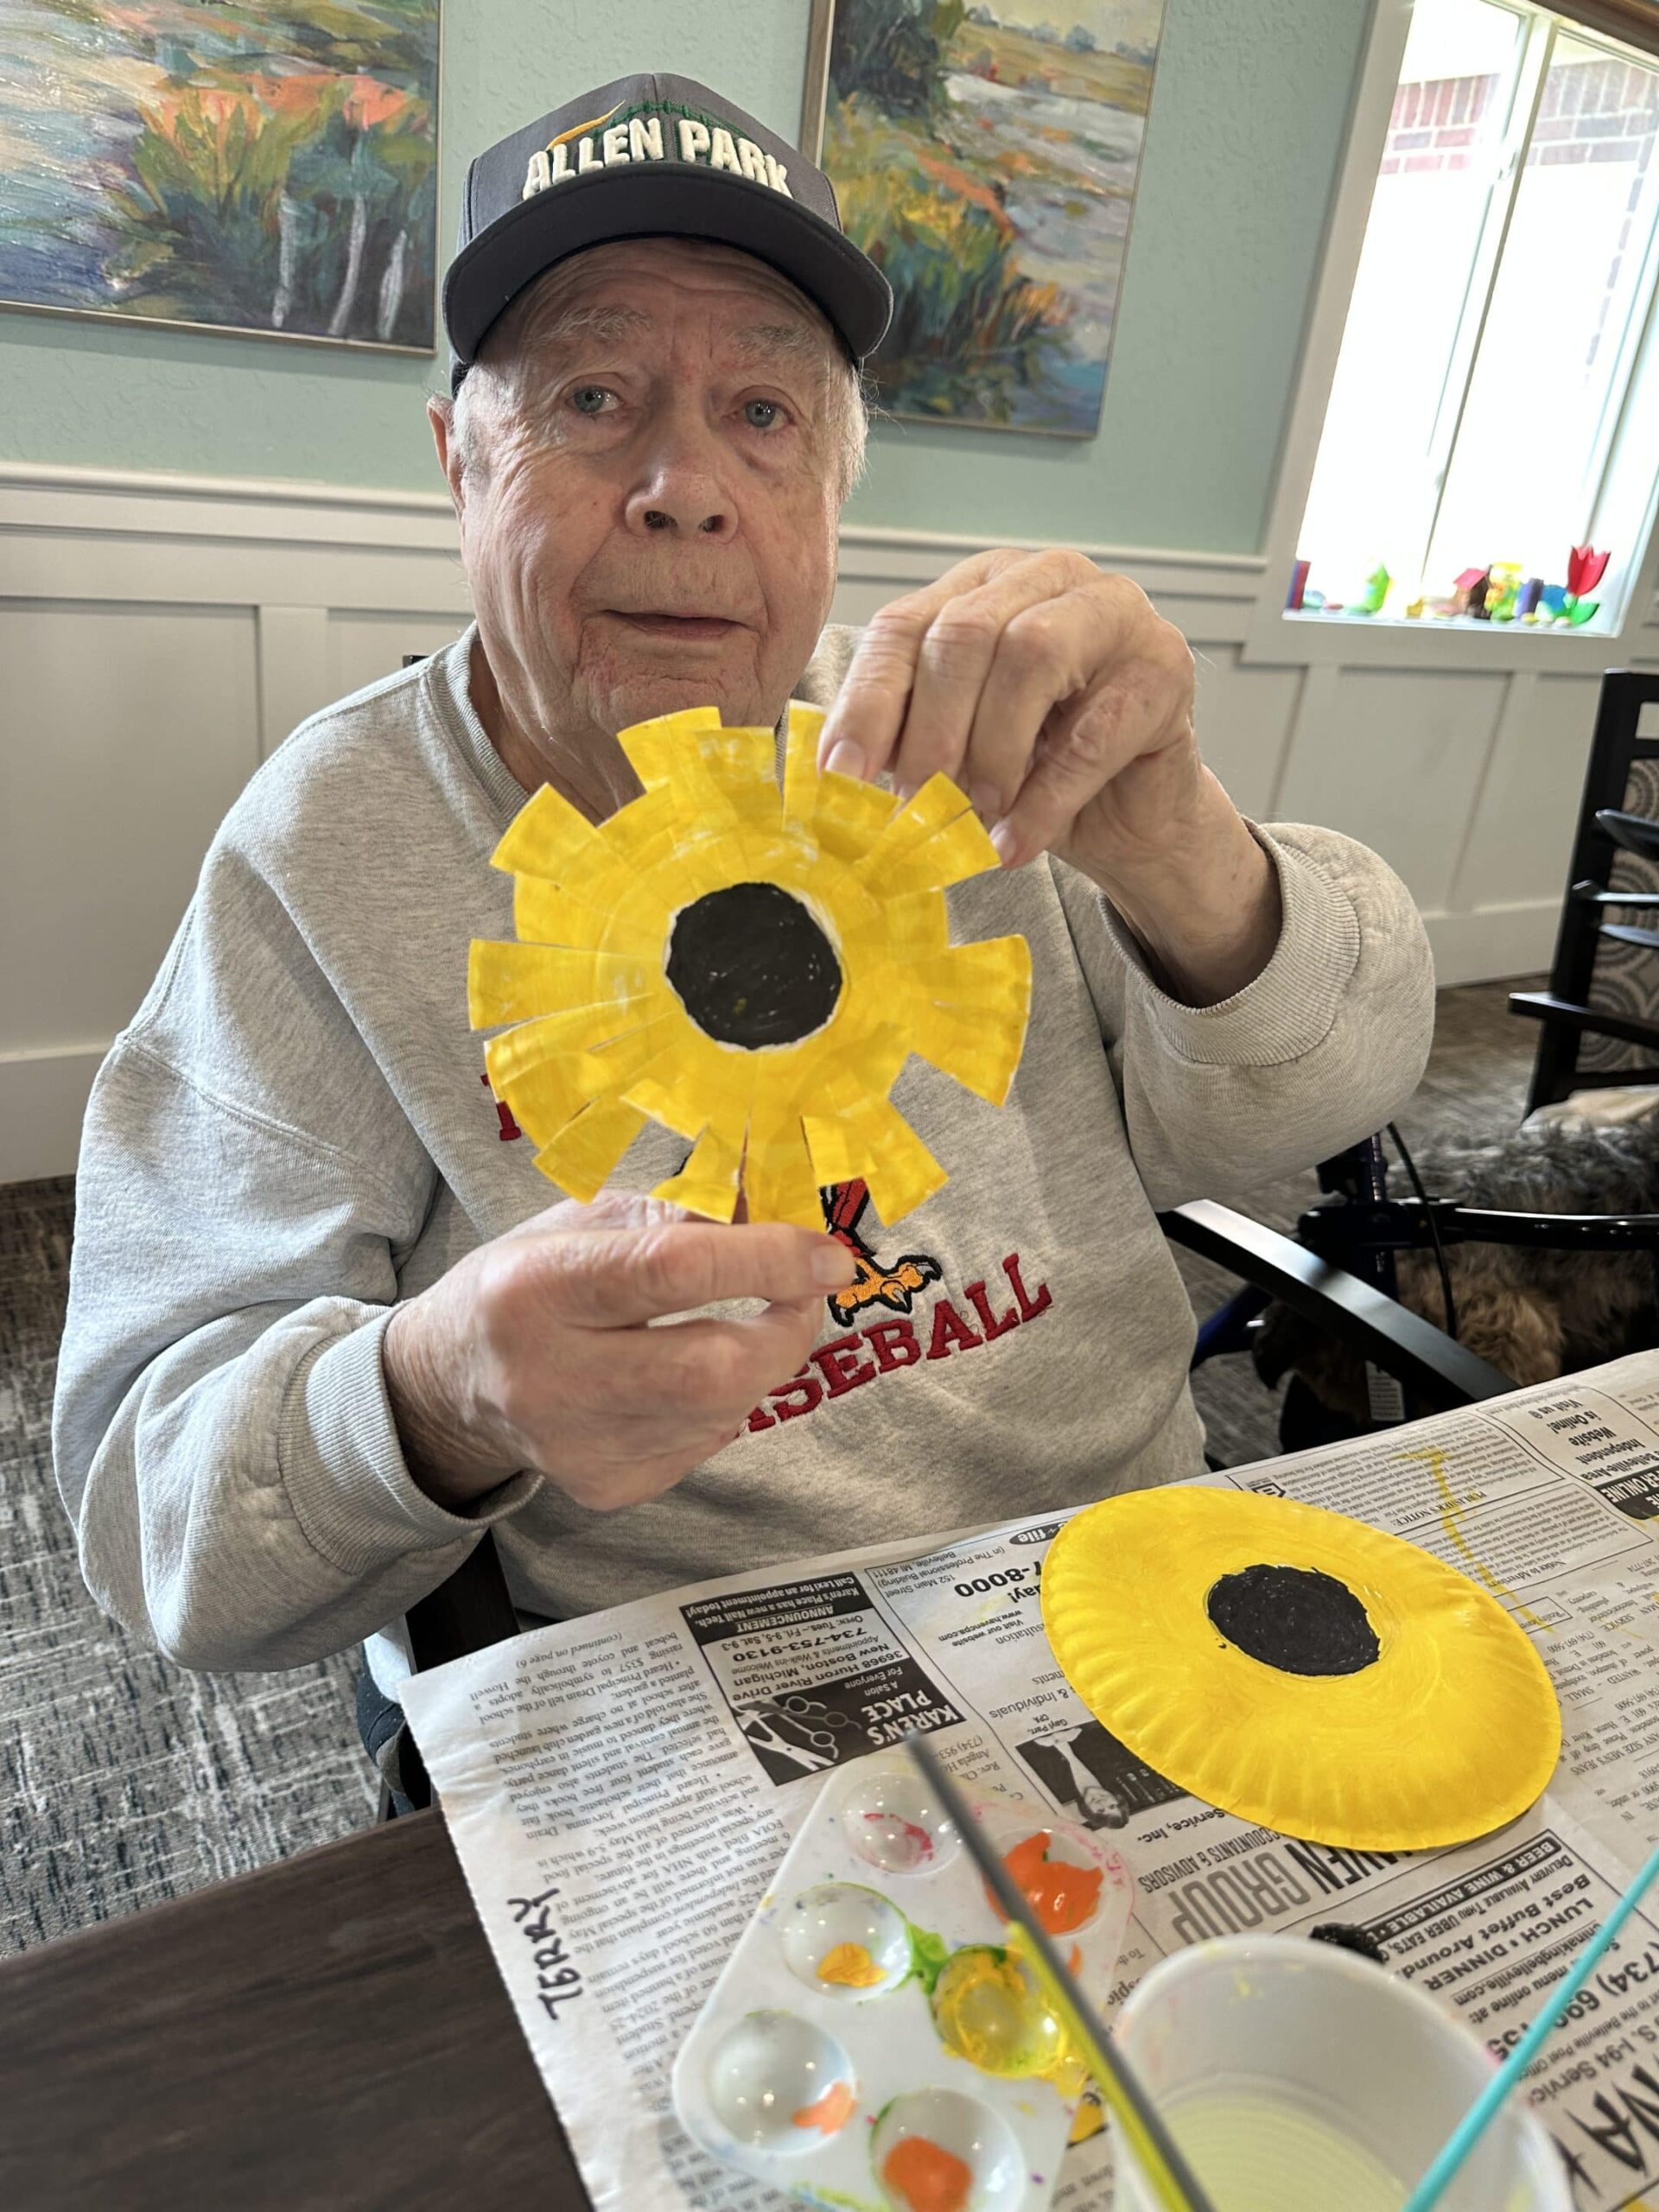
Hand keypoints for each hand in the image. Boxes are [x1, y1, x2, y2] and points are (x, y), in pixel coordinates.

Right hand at [383, 1192, 855, 1513]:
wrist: (448, 1382)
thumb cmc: (525, 1283)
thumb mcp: (582, 1222)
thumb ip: (679, 1214)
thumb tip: (779, 1209)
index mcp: (535, 1286)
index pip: (672, 1271)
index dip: (768, 1260)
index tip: (828, 1254)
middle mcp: (547, 1375)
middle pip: (711, 1369)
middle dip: (786, 1329)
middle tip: (803, 1295)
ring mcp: (575, 1445)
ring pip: (721, 1412)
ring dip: (756, 1363)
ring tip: (734, 1327)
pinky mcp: (603, 1486)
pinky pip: (704, 1444)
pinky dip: (722, 1404)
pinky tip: (685, 1379)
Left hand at [817, 548, 1279, 1002]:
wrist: (1131, 811)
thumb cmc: (1037, 767)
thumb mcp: (954, 749)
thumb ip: (902, 740)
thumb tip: (831, 778)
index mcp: (980, 585)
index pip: (904, 626)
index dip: (867, 704)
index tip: (839, 778)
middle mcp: (1045, 577)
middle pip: (965, 634)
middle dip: (930, 732)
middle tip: (913, 807)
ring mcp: (1113, 611)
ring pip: (1030, 657)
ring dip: (991, 754)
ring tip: (973, 818)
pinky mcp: (1164, 667)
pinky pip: (1093, 732)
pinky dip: (1044, 799)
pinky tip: (1016, 842)